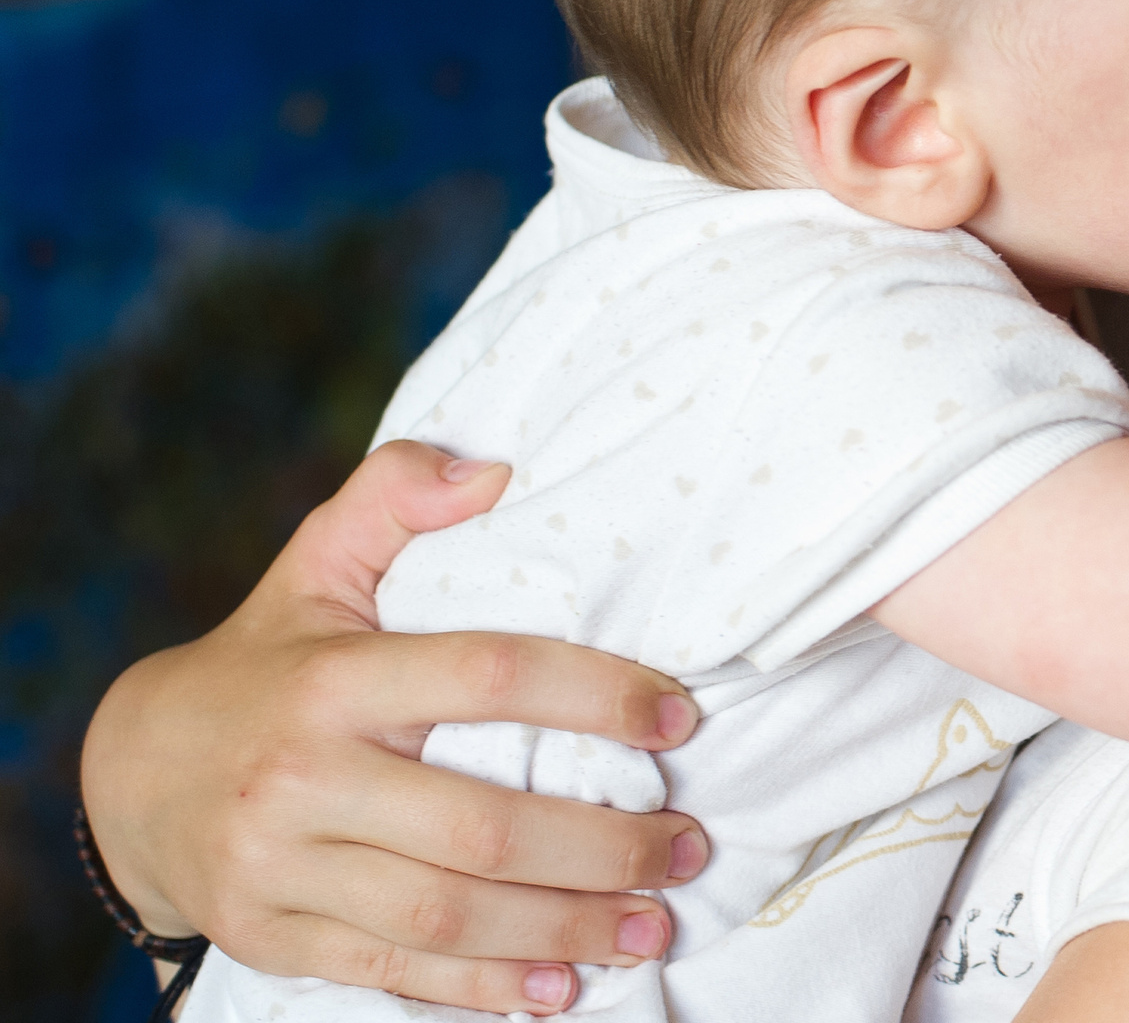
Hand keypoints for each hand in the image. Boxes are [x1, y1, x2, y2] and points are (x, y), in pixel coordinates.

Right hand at [79, 442, 710, 1014]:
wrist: (130, 775)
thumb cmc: (267, 657)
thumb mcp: (316, 563)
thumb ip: (395, 497)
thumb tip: (497, 466)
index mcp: (334, 677)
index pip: (488, 676)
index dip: (595, 695)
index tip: (678, 717)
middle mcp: (304, 777)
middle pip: (483, 825)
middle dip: (604, 846)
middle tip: (688, 847)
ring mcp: (283, 868)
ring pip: (447, 912)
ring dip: (564, 927)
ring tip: (653, 923)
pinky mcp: (275, 936)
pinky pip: (394, 972)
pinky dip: (484, 989)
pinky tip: (562, 991)